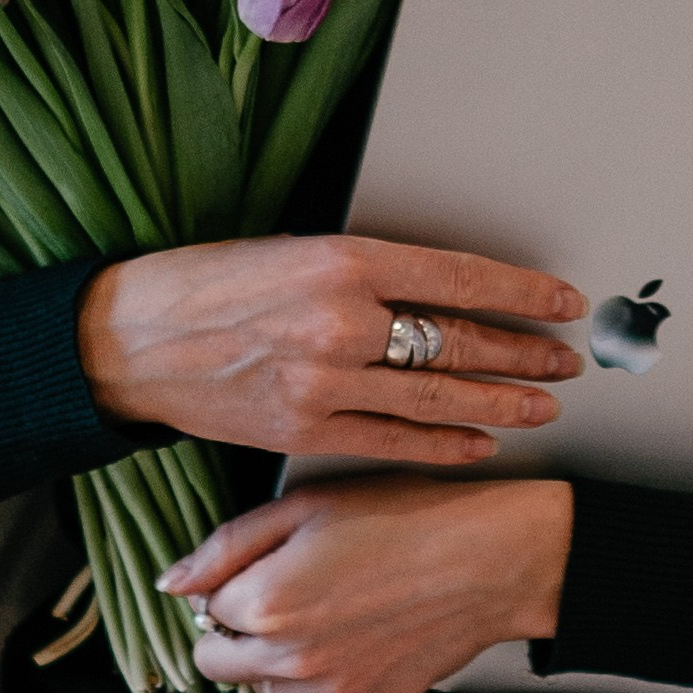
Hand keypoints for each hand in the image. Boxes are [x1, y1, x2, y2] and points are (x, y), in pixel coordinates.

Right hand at [77, 236, 585, 468]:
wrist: (128, 339)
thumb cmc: (205, 284)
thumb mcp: (290, 249)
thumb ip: (363, 273)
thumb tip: (434, 291)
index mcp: (342, 260)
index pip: (459, 278)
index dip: (521, 294)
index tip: (561, 302)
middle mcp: (340, 322)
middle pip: (458, 342)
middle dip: (522, 353)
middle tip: (565, 359)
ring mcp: (323, 384)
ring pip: (436, 397)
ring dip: (499, 402)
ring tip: (544, 404)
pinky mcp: (304, 432)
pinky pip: (393, 441)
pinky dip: (444, 442)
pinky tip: (480, 442)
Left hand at [161, 473, 575, 692]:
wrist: (490, 559)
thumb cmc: (402, 518)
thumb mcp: (304, 505)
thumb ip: (227, 546)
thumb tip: (173, 583)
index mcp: (264, 605)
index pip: (202, 613)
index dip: (228, 587)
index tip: (263, 567)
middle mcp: (290, 661)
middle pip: (220, 666)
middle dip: (237, 634)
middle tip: (284, 595)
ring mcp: (332, 692)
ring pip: (270, 689)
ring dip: (281, 659)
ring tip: (332, 610)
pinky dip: (333, 673)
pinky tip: (367, 630)